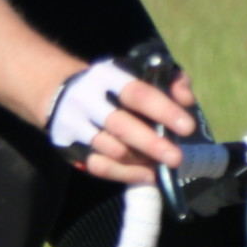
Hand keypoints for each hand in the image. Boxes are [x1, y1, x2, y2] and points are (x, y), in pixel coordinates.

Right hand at [48, 61, 193, 185]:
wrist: (58, 93)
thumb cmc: (110, 85)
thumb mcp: (137, 71)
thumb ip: (168, 81)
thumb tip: (186, 101)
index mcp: (106, 77)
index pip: (137, 94)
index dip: (163, 110)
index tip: (187, 127)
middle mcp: (86, 100)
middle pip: (120, 125)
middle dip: (151, 144)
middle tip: (176, 158)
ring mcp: (73, 125)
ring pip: (112, 150)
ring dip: (141, 160)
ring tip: (163, 165)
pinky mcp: (67, 146)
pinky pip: (99, 166)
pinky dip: (126, 174)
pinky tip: (147, 175)